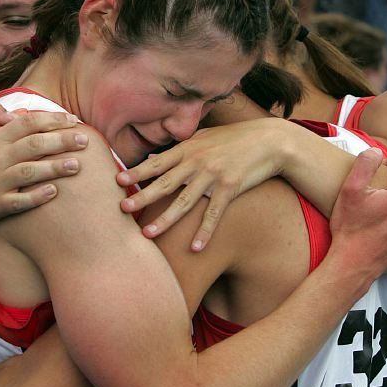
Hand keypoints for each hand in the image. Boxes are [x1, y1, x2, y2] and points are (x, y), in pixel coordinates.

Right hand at [0, 101, 88, 228]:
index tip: (72, 119)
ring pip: (31, 172)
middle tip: (85, 140)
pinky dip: (38, 196)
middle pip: (34, 145)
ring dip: (56, 168)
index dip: (51, 119)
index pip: (27, 123)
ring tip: (78, 165)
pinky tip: (54, 191)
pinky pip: (21, 201)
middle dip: (62, 141)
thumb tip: (15, 108)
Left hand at [117, 120, 284, 250]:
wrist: (269, 141)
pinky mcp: (231, 188)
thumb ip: (178, 150)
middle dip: (142, 196)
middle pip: (164, 183)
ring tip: (147, 233)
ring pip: (184, 202)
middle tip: (122, 209)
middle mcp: (197, 162)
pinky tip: (195, 248)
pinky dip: (204, 232)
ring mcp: (214, 176)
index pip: (157, 163)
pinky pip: (214, 214)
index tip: (117, 180)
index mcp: (188, 149)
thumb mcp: (204, 138)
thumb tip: (150, 159)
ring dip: (165, 219)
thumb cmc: (233, 139)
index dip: (137, 172)